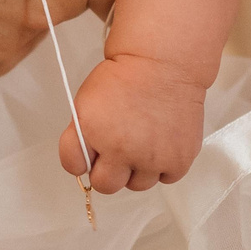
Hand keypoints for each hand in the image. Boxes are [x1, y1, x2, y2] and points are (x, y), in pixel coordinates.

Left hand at [60, 54, 209, 191]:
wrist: (164, 64)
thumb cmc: (126, 76)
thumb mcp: (88, 100)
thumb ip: (81, 134)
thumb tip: (86, 163)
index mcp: (92, 130)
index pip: (73, 165)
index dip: (81, 158)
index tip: (90, 151)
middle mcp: (120, 148)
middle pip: (105, 185)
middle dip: (108, 171)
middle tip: (117, 152)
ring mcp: (151, 158)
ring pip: (137, 185)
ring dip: (137, 169)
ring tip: (143, 142)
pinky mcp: (178, 161)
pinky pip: (165, 178)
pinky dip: (164, 165)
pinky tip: (161, 143)